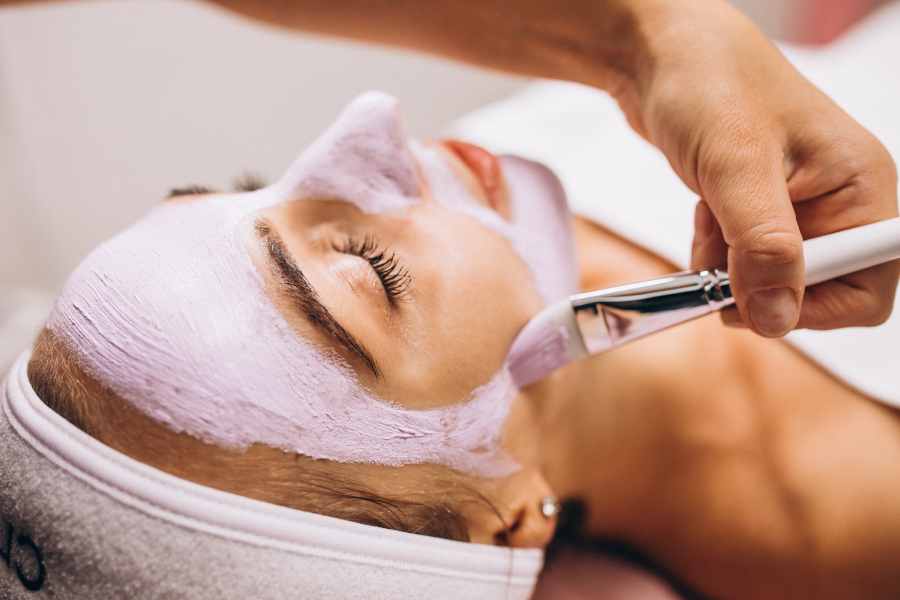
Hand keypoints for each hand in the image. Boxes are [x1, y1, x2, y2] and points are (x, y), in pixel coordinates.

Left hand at [619, 1, 898, 335]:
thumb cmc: (710, 82)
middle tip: (718, 259)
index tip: (751, 296)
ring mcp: (799, 208)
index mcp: (862, 189)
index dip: (810, 309)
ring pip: (769, 281)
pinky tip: (705, 212)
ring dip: (728, 267)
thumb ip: (762, 247)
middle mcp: (840, 203)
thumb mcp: (738, 167)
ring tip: (710, 218)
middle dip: (759, 285)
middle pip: (814, 293)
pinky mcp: (761, 209)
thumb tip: (777, 317)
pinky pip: (742, 261)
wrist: (660, 53)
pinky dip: (715, 252)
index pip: (867, 291)